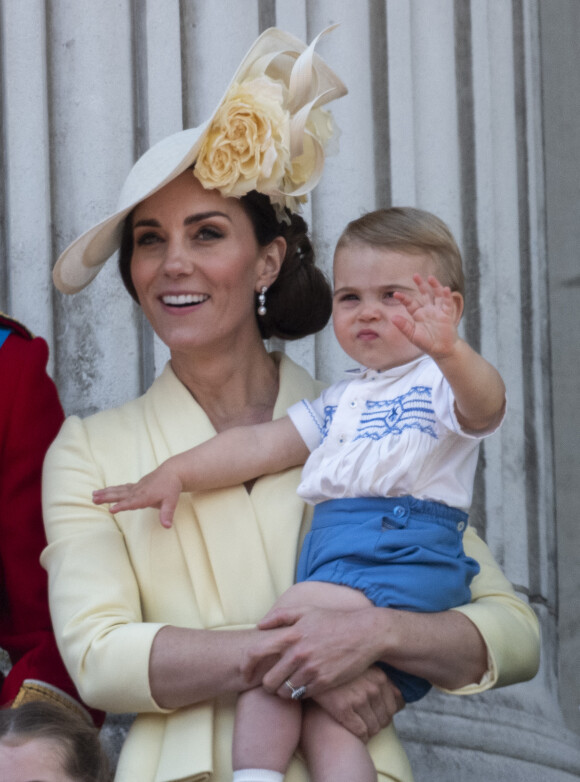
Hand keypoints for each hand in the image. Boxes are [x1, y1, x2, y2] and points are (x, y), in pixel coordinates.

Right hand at [92, 464, 182, 527]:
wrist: (172, 472)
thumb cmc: (171, 487)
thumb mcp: (172, 501)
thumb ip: (167, 513)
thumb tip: (167, 526)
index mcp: (146, 496)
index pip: (132, 503)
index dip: (122, 506)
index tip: (111, 510)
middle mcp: (138, 491)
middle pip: (120, 495)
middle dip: (107, 497)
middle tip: (94, 500)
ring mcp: (136, 487)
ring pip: (118, 490)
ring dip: (105, 493)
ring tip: (93, 495)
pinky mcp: (135, 486)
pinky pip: (121, 488)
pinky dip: (112, 489)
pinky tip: (104, 491)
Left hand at [243, 605, 383, 696]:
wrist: (365, 634)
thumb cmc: (334, 621)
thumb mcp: (308, 611)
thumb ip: (281, 615)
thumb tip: (259, 624)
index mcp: (291, 634)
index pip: (256, 652)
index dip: (246, 666)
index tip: (245, 674)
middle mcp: (298, 653)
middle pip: (268, 680)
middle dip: (267, 684)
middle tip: (272, 682)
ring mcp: (311, 670)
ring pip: (284, 692)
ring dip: (283, 691)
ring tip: (288, 685)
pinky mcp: (324, 683)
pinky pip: (301, 696)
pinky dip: (299, 694)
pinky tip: (304, 685)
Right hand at [313, 667, 403, 742]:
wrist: (310, 667)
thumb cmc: (337, 668)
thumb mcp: (362, 666)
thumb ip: (380, 679)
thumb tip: (400, 698)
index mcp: (380, 676)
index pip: (397, 705)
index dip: (387, 713)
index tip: (377, 714)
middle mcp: (372, 687)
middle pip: (386, 719)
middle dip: (377, 724)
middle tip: (365, 722)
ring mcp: (359, 697)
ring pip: (374, 728)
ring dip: (368, 732)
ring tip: (358, 728)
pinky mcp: (343, 707)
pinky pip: (360, 732)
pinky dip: (359, 737)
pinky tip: (351, 732)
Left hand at [392, 274, 461, 359]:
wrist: (441, 350)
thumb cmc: (426, 343)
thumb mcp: (412, 335)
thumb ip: (404, 326)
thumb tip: (393, 318)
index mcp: (418, 314)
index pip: (410, 303)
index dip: (404, 298)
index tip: (396, 294)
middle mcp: (428, 310)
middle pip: (424, 294)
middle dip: (420, 285)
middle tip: (415, 275)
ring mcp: (438, 311)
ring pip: (436, 295)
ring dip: (434, 286)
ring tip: (430, 277)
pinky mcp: (447, 314)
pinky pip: (447, 303)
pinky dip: (446, 296)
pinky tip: (445, 289)